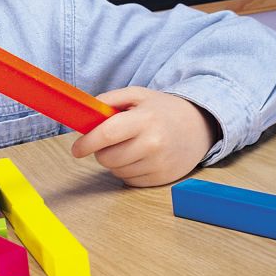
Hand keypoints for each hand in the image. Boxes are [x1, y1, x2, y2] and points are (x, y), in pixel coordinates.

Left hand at [70, 87, 218, 186]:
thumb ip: (109, 100)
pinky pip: (129, 180)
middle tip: (107, 141)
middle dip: (99, 151)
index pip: (107, 135)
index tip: (76, 149)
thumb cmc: (162, 109)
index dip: (87, 143)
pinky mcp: (163, 179)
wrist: (199, 126)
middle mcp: (154, 144)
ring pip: (116, 171)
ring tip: (128, 146)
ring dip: (114, 161)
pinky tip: (138, 157)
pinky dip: (127, 170)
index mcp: (145, 119)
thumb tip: (85, 113)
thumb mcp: (137, 95)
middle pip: (108, 158)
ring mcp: (159, 164)